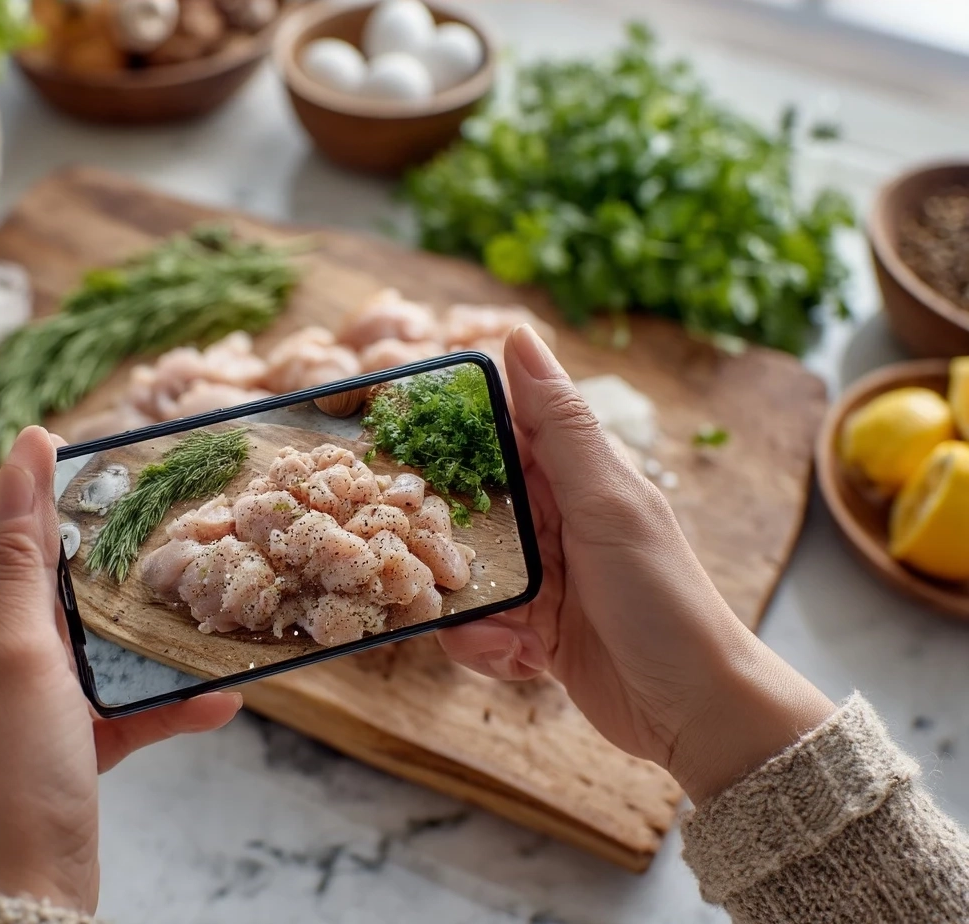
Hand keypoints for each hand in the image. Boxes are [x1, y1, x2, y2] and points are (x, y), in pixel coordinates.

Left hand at [0, 426, 240, 911]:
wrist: (27, 896)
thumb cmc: (10, 775)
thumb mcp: (19, 653)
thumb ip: (25, 556)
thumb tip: (23, 454)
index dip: (45, 490)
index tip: (104, 451)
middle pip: (53, 585)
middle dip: (110, 559)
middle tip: (171, 517)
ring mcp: (27, 702)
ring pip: (96, 642)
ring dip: (147, 634)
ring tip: (200, 602)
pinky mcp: (67, 740)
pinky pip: (121, 704)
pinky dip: (163, 702)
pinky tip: (217, 698)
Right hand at [440, 326, 833, 803]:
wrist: (695, 709)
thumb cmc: (662, 598)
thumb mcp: (608, 503)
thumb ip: (560, 425)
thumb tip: (519, 335)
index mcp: (574, 476)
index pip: (498, 433)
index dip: (445, 433)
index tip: (394, 442)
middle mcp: (551, 520)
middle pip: (463, 509)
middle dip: (439, 538)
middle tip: (421, 559)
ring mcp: (539, 577)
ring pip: (461, 574)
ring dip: (466, 609)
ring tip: (501, 633)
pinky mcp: (530, 630)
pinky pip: (475, 628)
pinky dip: (485, 647)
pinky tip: (517, 660)